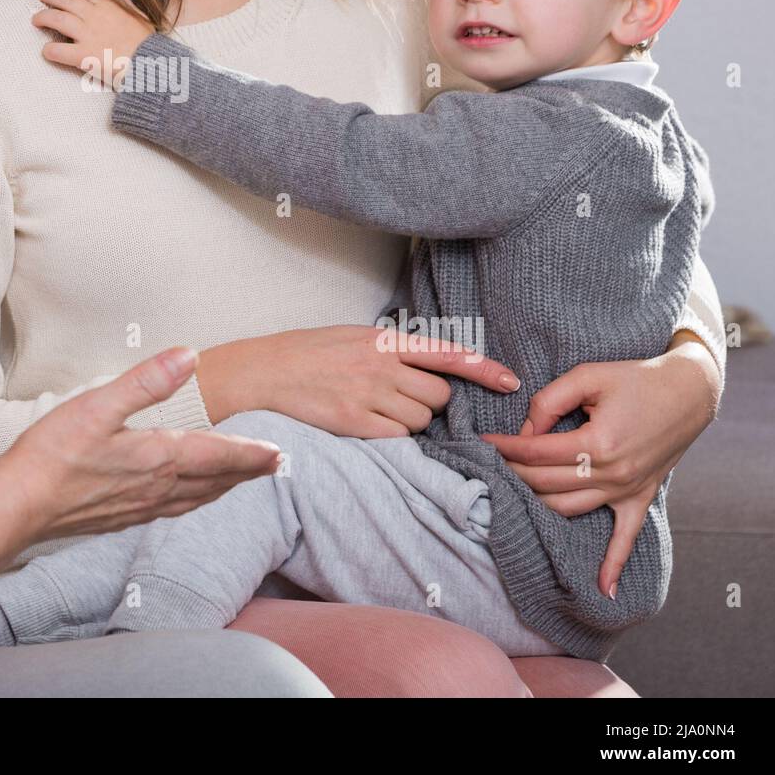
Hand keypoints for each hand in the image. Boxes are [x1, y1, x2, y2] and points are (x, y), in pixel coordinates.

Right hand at [0, 347, 282, 574]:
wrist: (18, 505)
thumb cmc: (53, 453)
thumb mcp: (99, 404)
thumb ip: (147, 381)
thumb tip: (189, 356)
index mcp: (157, 457)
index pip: (218, 455)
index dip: (251, 453)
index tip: (278, 452)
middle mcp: (157, 487)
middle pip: (215, 481)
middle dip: (247, 472)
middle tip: (275, 466)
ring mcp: (140, 506)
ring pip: (197, 498)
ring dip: (225, 488)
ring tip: (242, 481)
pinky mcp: (122, 516)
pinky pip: (174, 509)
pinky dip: (195, 501)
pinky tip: (188, 498)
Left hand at [31, 0, 154, 88]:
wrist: (150, 62)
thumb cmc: (146, 40)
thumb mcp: (137, 13)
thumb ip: (122, 2)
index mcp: (107, 2)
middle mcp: (93, 14)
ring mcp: (86, 34)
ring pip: (55, 18)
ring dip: (42, 17)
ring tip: (36, 20)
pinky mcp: (83, 55)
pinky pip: (58, 50)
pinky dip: (49, 50)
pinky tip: (46, 51)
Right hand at [198, 323, 523, 436]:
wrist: (263, 372)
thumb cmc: (306, 354)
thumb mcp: (351, 337)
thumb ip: (389, 350)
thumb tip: (424, 367)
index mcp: (383, 339)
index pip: (446, 352)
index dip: (483, 369)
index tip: (511, 383)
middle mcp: (382, 365)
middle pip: (438, 396)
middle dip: (430, 404)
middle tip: (401, 401)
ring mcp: (369, 394)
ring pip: (419, 420)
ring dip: (408, 422)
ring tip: (375, 411)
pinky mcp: (355, 422)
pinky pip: (396, 437)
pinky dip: (389, 437)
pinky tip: (365, 425)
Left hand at [478, 348, 716, 599]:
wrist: (688, 392)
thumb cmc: (635, 379)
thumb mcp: (587, 376)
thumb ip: (549, 401)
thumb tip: (525, 431)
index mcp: (598, 443)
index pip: (536, 451)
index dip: (505, 447)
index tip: (482, 442)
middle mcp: (613, 473)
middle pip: (546, 482)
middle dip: (512, 471)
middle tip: (489, 462)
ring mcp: (628, 490)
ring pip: (569, 508)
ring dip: (536, 502)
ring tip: (510, 492)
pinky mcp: (640, 498)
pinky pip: (626, 538)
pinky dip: (613, 564)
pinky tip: (602, 588)